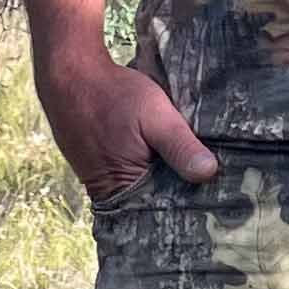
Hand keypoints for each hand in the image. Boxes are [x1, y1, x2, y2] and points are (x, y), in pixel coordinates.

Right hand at [34, 44, 216, 196]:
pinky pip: (130, 178)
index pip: (163, 215)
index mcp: (123, 192)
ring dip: (165, 182)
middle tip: (216, 188)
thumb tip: (209, 173)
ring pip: (142, 191)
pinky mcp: (97, 169)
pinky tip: (165, 158)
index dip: (189, 207)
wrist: (70, 74)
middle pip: (152, 206)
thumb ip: (180, 146)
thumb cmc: (112, 94)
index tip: (217, 202)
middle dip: (179, 196)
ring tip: (196, 173)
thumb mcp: (155, 116)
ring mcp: (100, 183)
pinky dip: (147, 170)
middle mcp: (109, 195)